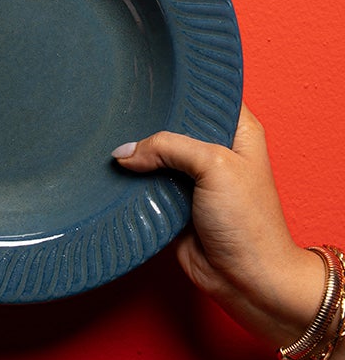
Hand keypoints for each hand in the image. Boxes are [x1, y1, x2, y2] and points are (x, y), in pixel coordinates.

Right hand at [113, 106, 328, 355]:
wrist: (245, 278)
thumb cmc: (249, 223)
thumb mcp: (214, 166)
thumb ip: (168, 147)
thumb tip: (125, 152)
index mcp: (236, 130)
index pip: (204, 94)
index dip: (178, 89)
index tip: (148, 80)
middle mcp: (214, 149)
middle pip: (172, 124)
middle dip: (148, 124)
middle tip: (121, 112)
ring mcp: (192, 177)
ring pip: (154, 155)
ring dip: (137, 157)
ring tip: (110, 140)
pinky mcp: (172, 202)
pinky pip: (144, 185)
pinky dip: (131, 184)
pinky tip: (114, 173)